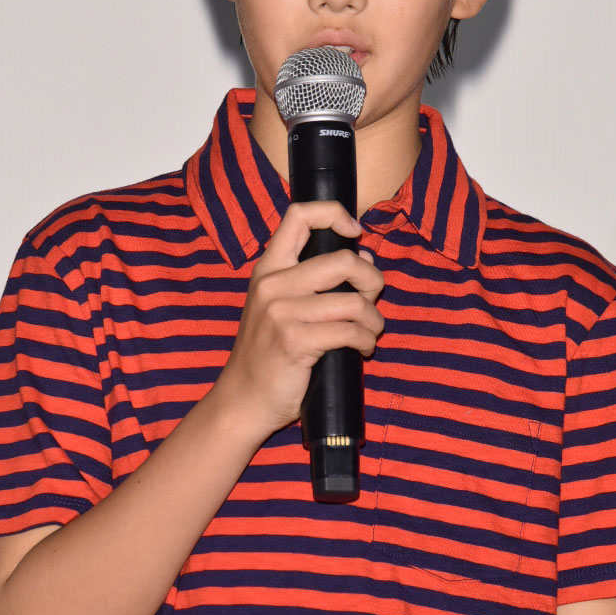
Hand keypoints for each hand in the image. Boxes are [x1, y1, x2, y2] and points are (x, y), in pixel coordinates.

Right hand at [215, 201, 384, 439]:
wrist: (242, 400)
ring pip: (354, 301)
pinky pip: (350, 331)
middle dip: (372, 281)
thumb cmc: (269, 354)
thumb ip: (315, 281)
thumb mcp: (280, 307)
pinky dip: (366, 341)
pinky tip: (362, 349)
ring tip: (369, 332)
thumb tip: (365, 257)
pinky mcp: (295, 341)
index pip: (300, 215)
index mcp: (268, 268)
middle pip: (343, 260)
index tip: (354, 233)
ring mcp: (281, 312)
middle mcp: (272, 284)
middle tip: (371, 301)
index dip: (334, 214)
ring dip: (373, 320)